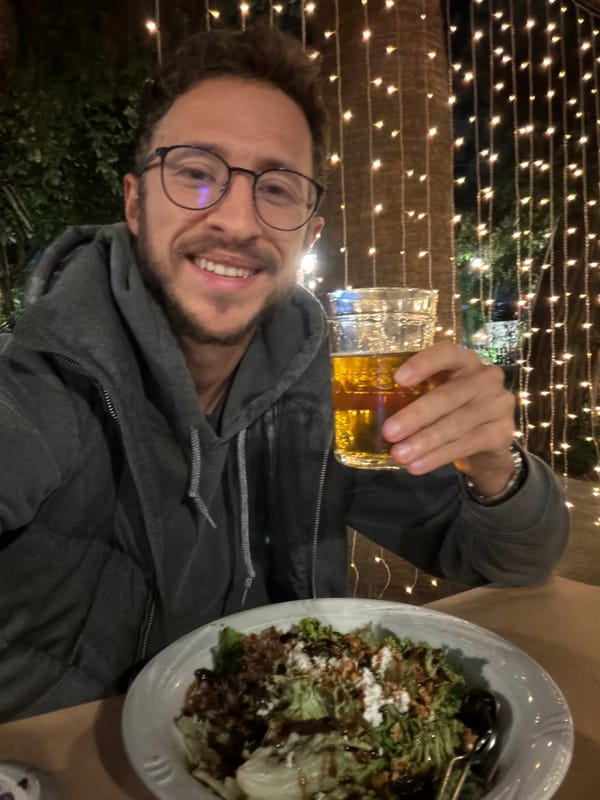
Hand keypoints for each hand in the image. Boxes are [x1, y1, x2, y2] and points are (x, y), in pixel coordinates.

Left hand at [381, 341, 516, 494]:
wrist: (487, 441)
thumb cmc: (451, 410)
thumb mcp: (437, 394)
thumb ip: (415, 395)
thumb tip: (371, 408)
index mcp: (466, 361)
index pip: (447, 353)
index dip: (424, 364)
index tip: (398, 380)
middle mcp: (487, 378)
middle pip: (449, 396)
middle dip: (416, 416)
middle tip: (388, 432)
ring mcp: (499, 404)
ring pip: (457, 424)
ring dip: (425, 442)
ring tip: (399, 455)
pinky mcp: (503, 433)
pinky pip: (466, 444)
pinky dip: (438, 457)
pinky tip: (417, 466)